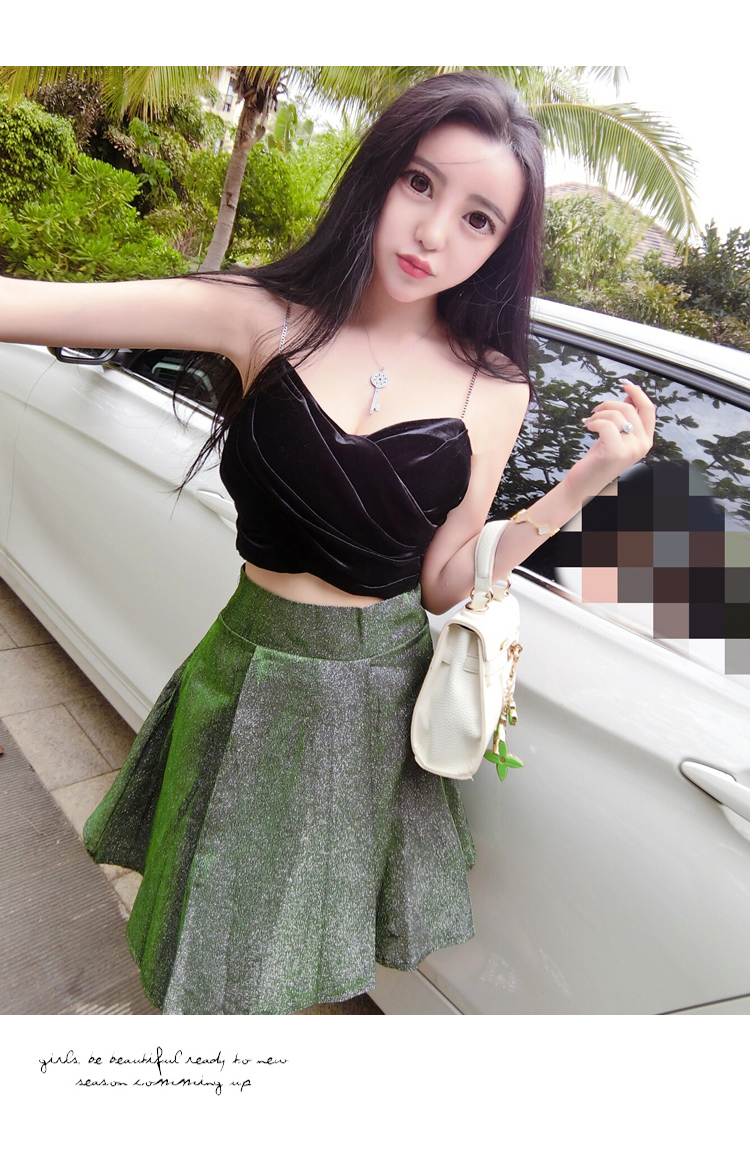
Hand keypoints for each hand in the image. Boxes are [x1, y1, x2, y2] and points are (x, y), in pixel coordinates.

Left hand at [564, 381, 655, 502]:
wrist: (584, 483)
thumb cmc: (598, 459)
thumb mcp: (615, 434)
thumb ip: (626, 416)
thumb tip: (630, 393)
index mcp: (645, 440)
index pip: (649, 409)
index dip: (638, 393)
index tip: (625, 383)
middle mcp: (642, 445)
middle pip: (629, 408)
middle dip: (608, 404)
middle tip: (595, 412)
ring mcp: (631, 450)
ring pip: (616, 415)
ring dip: (598, 414)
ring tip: (591, 422)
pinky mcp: (616, 453)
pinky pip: (606, 424)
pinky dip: (594, 422)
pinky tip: (588, 428)